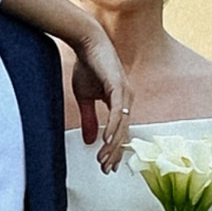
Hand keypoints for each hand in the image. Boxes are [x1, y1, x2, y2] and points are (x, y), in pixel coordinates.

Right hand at [70, 28, 132, 169]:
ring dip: (112, 145)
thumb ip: (90, 118)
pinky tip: (106, 140)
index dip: (114, 149)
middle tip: (106, 169)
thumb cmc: (87, 66)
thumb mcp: (85, 97)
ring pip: (121, 125)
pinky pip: (117, 112)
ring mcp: (124, 93)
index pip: (120, 131)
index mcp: (120, 101)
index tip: (108, 166)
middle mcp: (126, 99)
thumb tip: (90, 140)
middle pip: (123, 132)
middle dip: (114, 153)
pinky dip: (113, 127)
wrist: (86, 41)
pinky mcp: (118, 86)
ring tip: (103, 159)